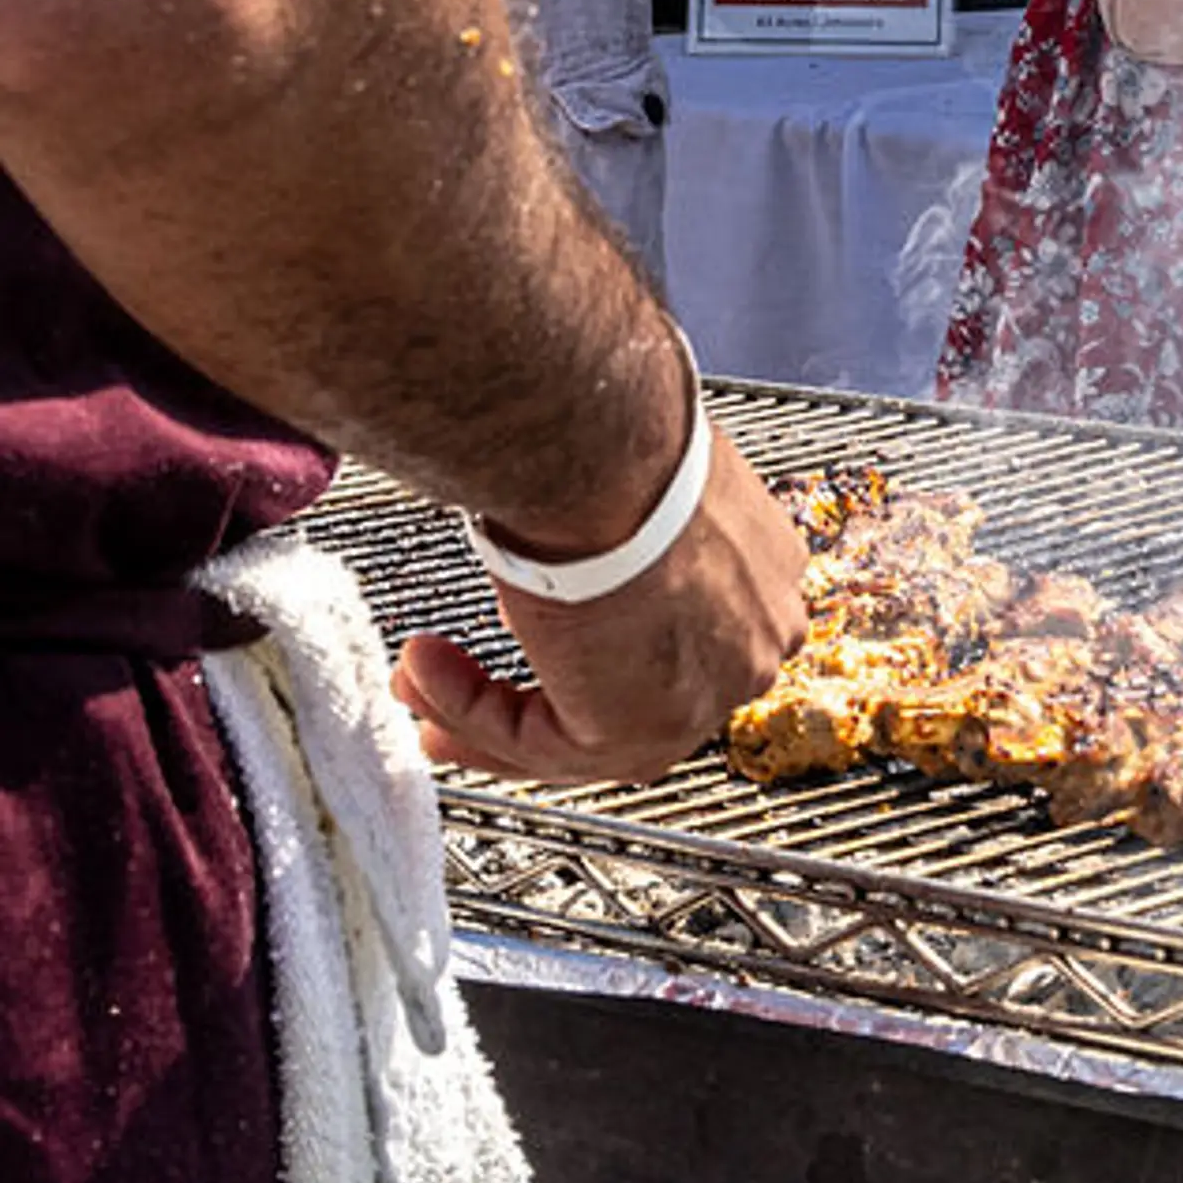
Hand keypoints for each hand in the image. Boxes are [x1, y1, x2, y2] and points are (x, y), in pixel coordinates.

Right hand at [395, 425, 807, 783]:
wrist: (608, 459)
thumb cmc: (624, 445)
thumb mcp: (639, 483)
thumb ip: (622, 529)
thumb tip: (578, 523)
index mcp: (762, 576)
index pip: (680, 636)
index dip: (599, 647)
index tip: (547, 641)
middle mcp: (748, 645)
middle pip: (632, 693)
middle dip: (539, 695)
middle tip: (464, 693)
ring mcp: (699, 696)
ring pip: (580, 729)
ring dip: (482, 710)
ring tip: (420, 679)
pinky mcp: (633, 729)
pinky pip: (536, 737)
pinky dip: (467, 706)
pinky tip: (423, 669)